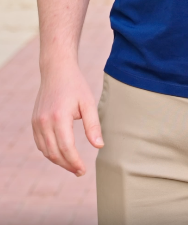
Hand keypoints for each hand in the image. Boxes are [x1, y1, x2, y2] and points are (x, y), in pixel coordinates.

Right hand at [32, 61, 102, 175]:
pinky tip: (61, 154)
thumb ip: (93, 125)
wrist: (56, 70)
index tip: (83, 170)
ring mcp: (37, 122)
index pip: (66, 148)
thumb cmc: (75, 85)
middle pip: (54, 153)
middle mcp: (45, 121)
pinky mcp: (34, 122)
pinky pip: (40, 144)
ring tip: (72, 165)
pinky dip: (50, 152)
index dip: (75, 162)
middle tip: (80, 171)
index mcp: (59, 117)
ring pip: (46, 151)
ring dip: (58, 161)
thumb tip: (99, 146)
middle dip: (67, 165)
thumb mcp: (88, 102)